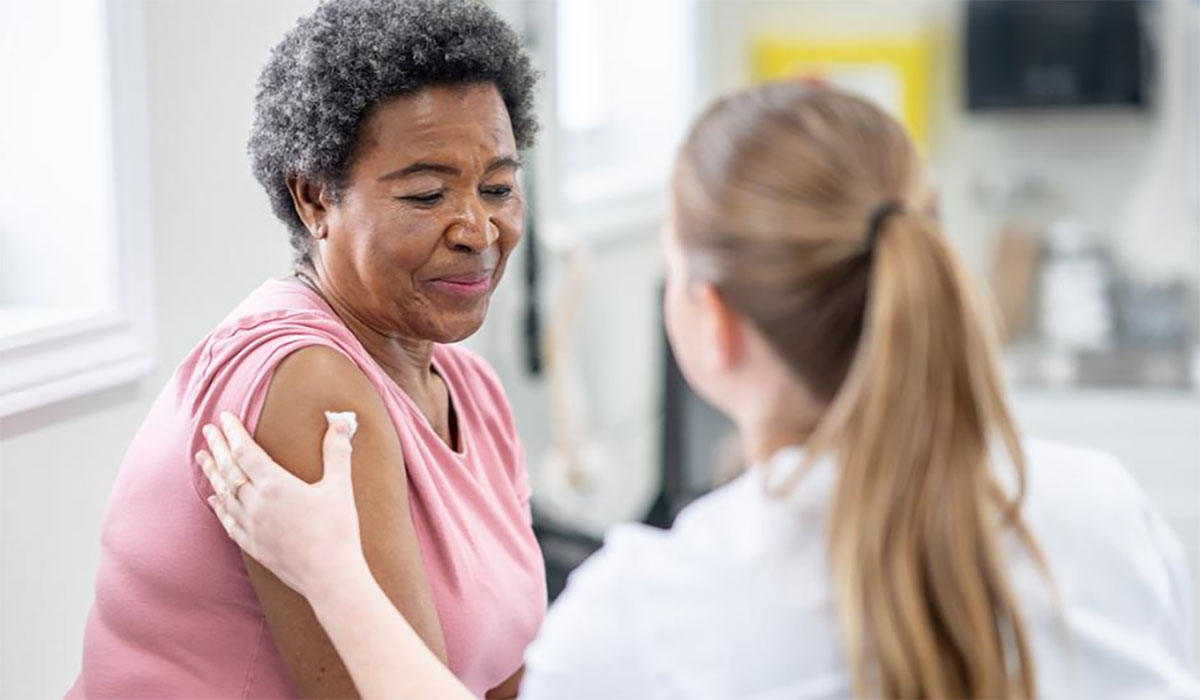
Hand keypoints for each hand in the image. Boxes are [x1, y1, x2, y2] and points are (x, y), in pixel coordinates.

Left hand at [197, 411, 369, 599]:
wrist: (330, 576)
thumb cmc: (337, 530)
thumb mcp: (340, 487)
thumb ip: (337, 452)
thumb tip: (341, 422)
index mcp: (276, 485)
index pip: (246, 452)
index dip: (234, 433)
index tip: (226, 418)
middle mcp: (256, 504)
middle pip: (229, 469)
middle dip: (218, 447)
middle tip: (208, 430)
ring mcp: (251, 526)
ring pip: (223, 494)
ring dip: (212, 473)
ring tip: (202, 457)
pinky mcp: (253, 545)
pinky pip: (228, 521)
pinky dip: (218, 506)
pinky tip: (214, 499)